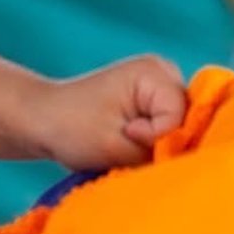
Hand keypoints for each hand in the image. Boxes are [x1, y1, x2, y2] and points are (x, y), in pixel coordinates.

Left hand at [28, 55, 188, 171]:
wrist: (41, 119)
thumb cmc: (71, 129)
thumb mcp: (116, 147)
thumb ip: (159, 153)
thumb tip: (193, 160)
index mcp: (154, 72)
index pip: (180, 116)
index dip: (155, 137)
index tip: (123, 136)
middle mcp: (165, 72)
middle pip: (187, 120)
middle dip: (162, 143)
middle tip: (124, 147)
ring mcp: (162, 86)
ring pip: (180, 128)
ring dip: (156, 145)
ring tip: (122, 144)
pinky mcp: (156, 102)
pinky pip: (170, 130)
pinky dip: (151, 143)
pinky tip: (127, 142)